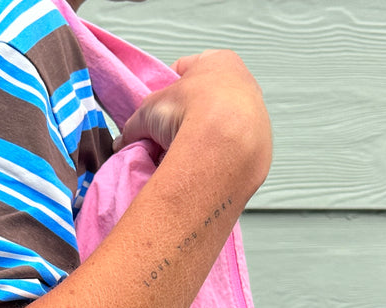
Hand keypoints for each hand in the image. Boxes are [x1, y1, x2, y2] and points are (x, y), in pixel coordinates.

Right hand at [115, 50, 271, 195]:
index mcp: (219, 62)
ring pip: (222, 129)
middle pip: (207, 102)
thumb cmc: (192, 111)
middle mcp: (244, 84)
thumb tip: (124, 140)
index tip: (158, 110)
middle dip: (187, 119)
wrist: (225, 143)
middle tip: (169, 137)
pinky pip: (233, 152)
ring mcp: (257, 115)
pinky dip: (218, 158)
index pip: (187, 70)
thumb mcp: (149, 112)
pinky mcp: (261, 146)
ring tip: (185, 156)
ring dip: (204, 140)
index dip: (168, 91)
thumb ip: (134, 124)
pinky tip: (203, 167)